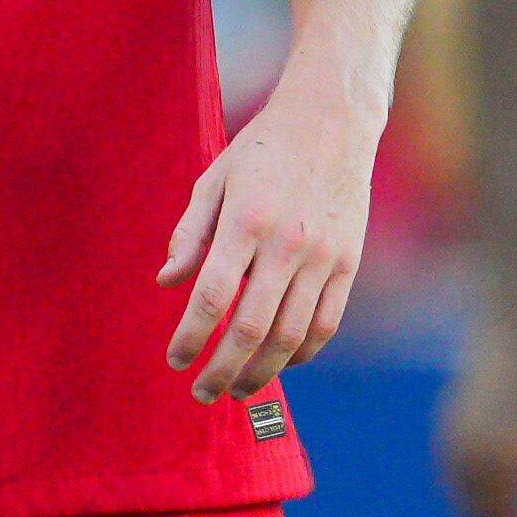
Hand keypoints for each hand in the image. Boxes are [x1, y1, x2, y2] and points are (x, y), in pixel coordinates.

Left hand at [158, 86, 374, 402]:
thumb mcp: (213, 180)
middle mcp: (287, 244)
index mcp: (245, 221)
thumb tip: (167, 282)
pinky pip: (326, 323)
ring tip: (237, 390)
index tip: (174, 359)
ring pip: (292, 335)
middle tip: (201, 394)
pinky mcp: (349, 263)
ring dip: (262, 372)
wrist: (332, 122)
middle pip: (252, 327)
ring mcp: (324, 257)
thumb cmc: (262, 150)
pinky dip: (301, 352)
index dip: (191, 336)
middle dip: (223, 369)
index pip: (213, 295)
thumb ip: (189, 233)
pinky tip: (278, 363)